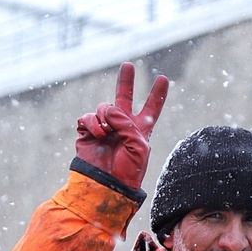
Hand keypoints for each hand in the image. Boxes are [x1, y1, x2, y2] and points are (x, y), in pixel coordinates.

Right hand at [76, 62, 168, 188]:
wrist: (107, 185)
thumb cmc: (127, 170)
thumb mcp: (138, 145)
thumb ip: (127, 122)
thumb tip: (107, 111)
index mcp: (140, 131)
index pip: (151, 110)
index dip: (157, 95)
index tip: (164, 79)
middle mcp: (123, 126)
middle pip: (125, 98)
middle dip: (126, 81)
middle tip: (128, 65)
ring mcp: (105, 128)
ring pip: (104, 107)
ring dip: (106, 115)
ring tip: (107, 131)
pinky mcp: (88, 132)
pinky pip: (88, 117)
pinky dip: (93, 123)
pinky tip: (98, 133)